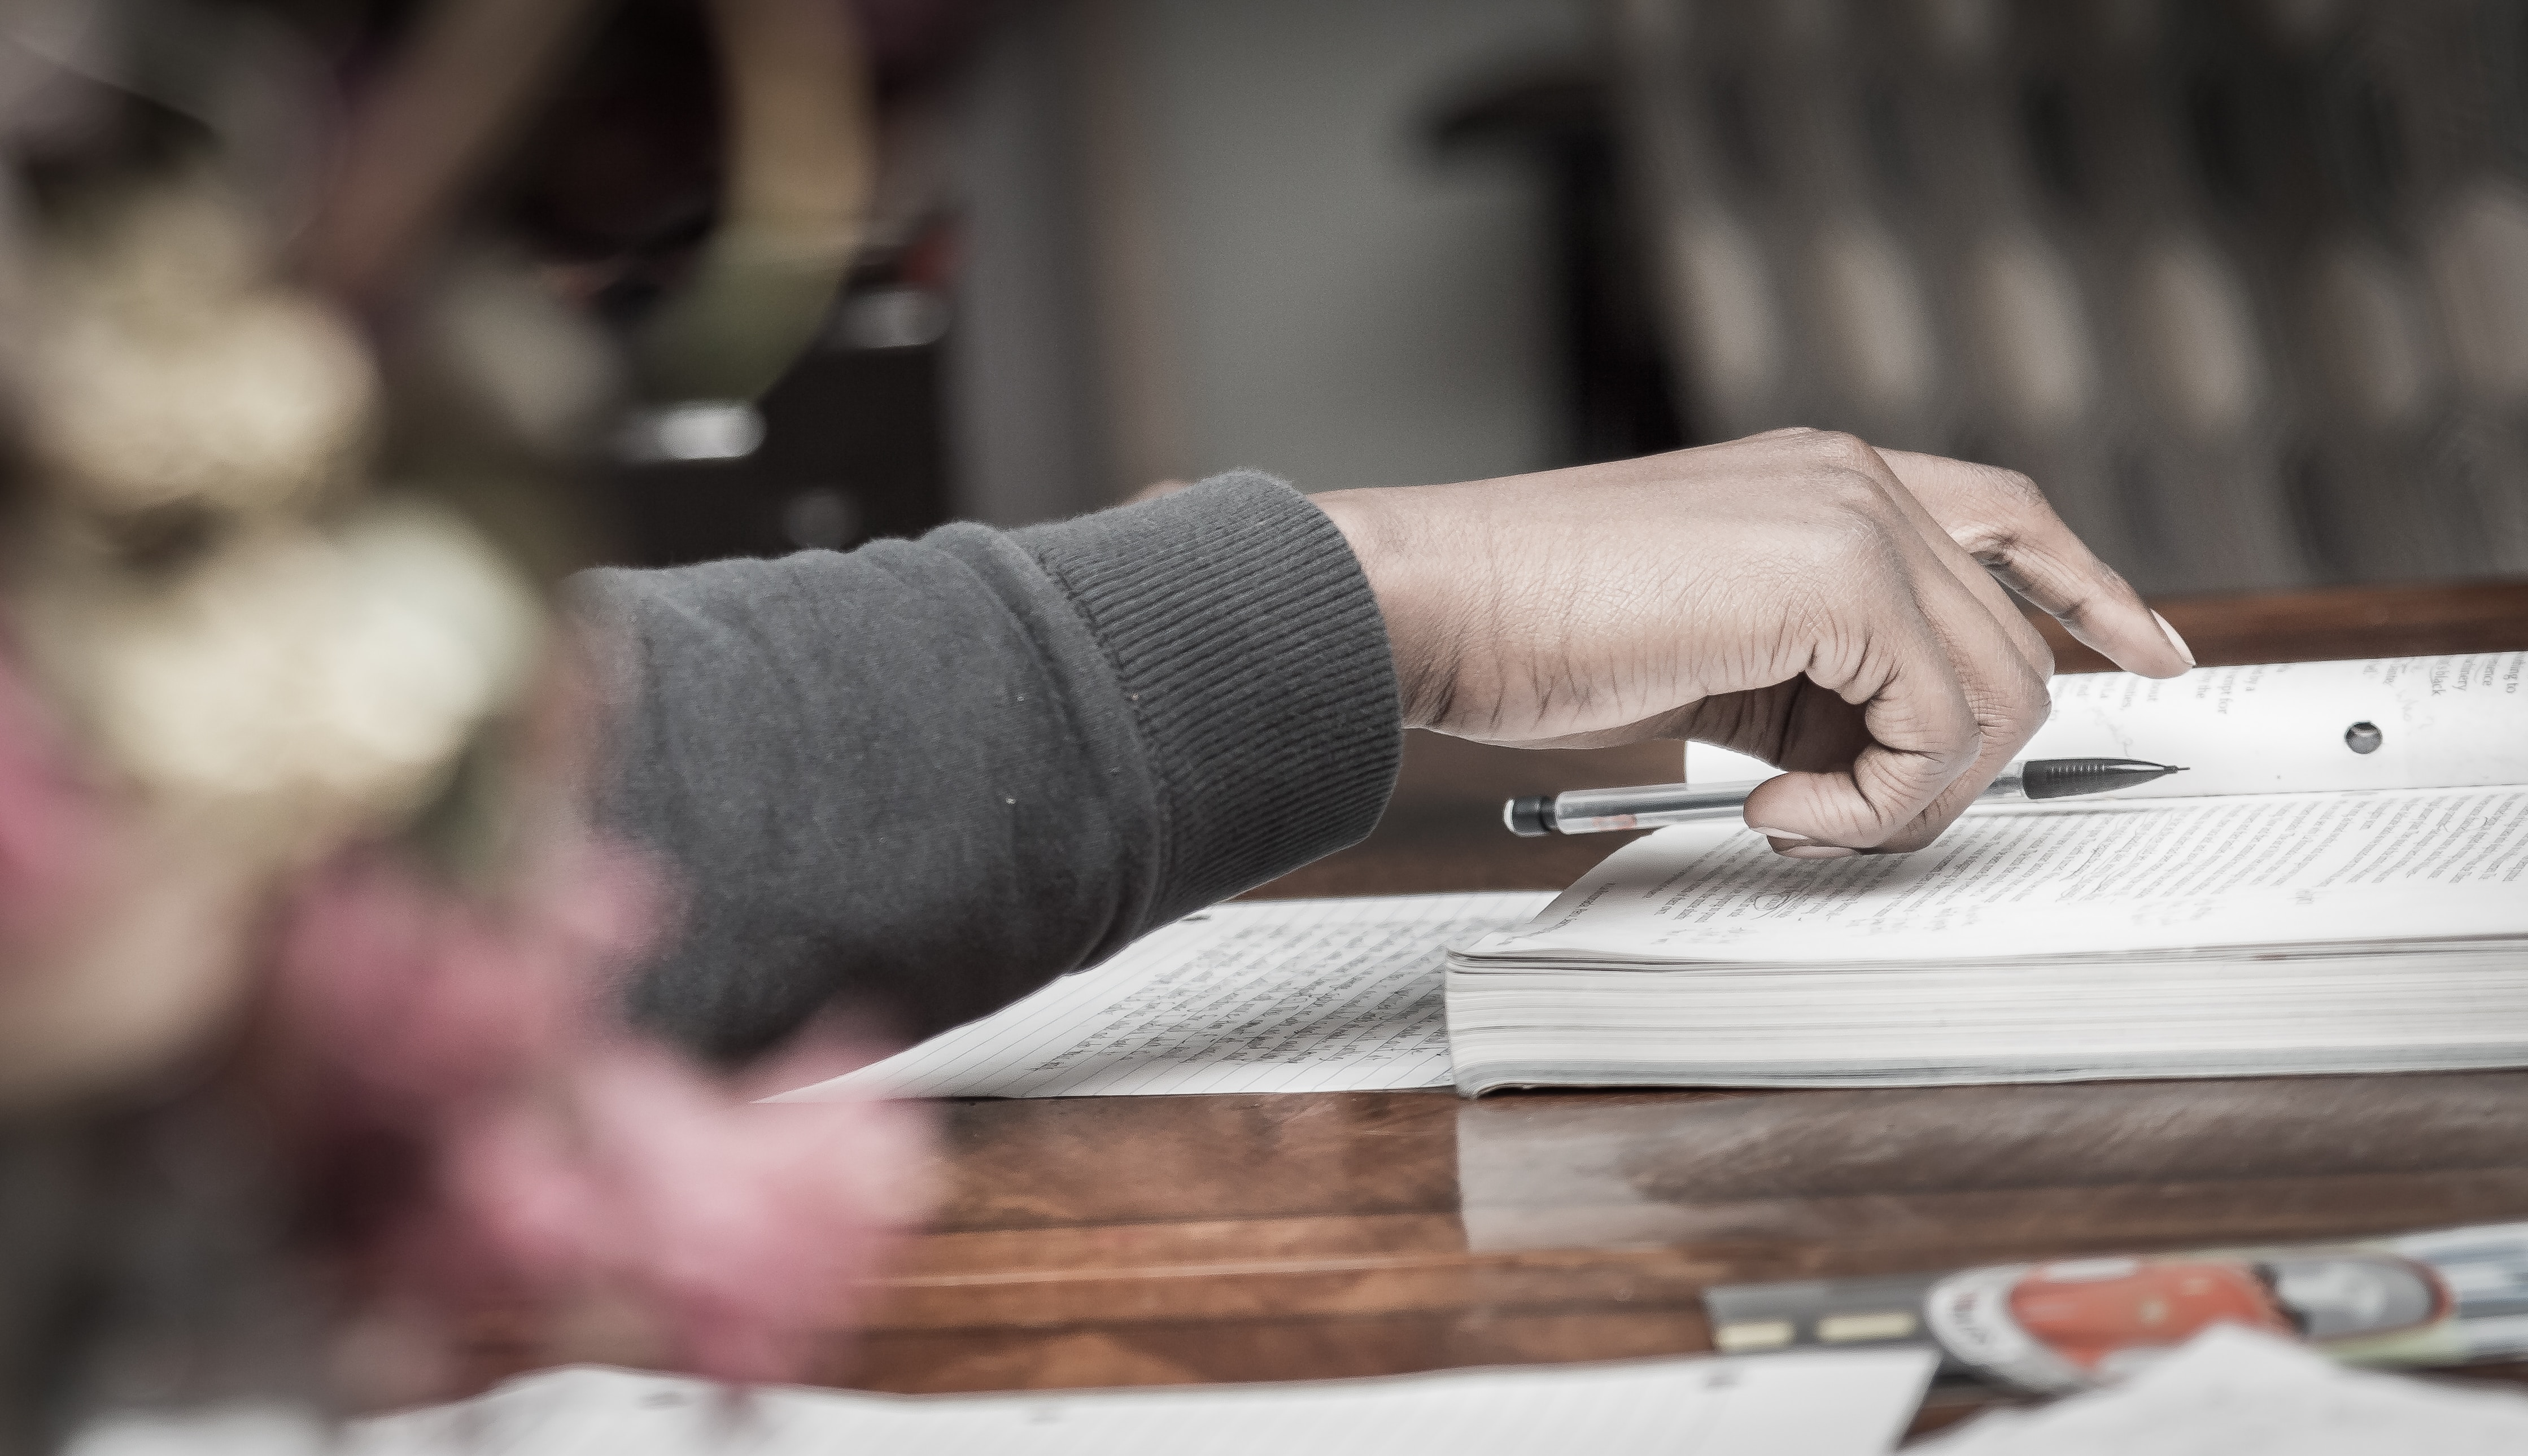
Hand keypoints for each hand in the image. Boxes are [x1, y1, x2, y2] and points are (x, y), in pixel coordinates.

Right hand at [1312, 429, 2193, 856]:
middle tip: (1838, 819)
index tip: (2148, 656)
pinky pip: (1935, 730)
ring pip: (1993, 698)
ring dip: (1904, 798)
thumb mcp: (1712, 648)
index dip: (2091, 593)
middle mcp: (1858, 479)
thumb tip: (1878, 763)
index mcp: (1826, 480)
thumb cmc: (1533, 627)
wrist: (1438, 601)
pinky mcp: (1842, 575)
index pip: (2012, 522)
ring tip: (1786, 814)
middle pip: (2015, 645)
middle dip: (1952, 770)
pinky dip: (1868, 804)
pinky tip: (1767, 805)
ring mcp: (1856, 516)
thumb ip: (1815, 675)